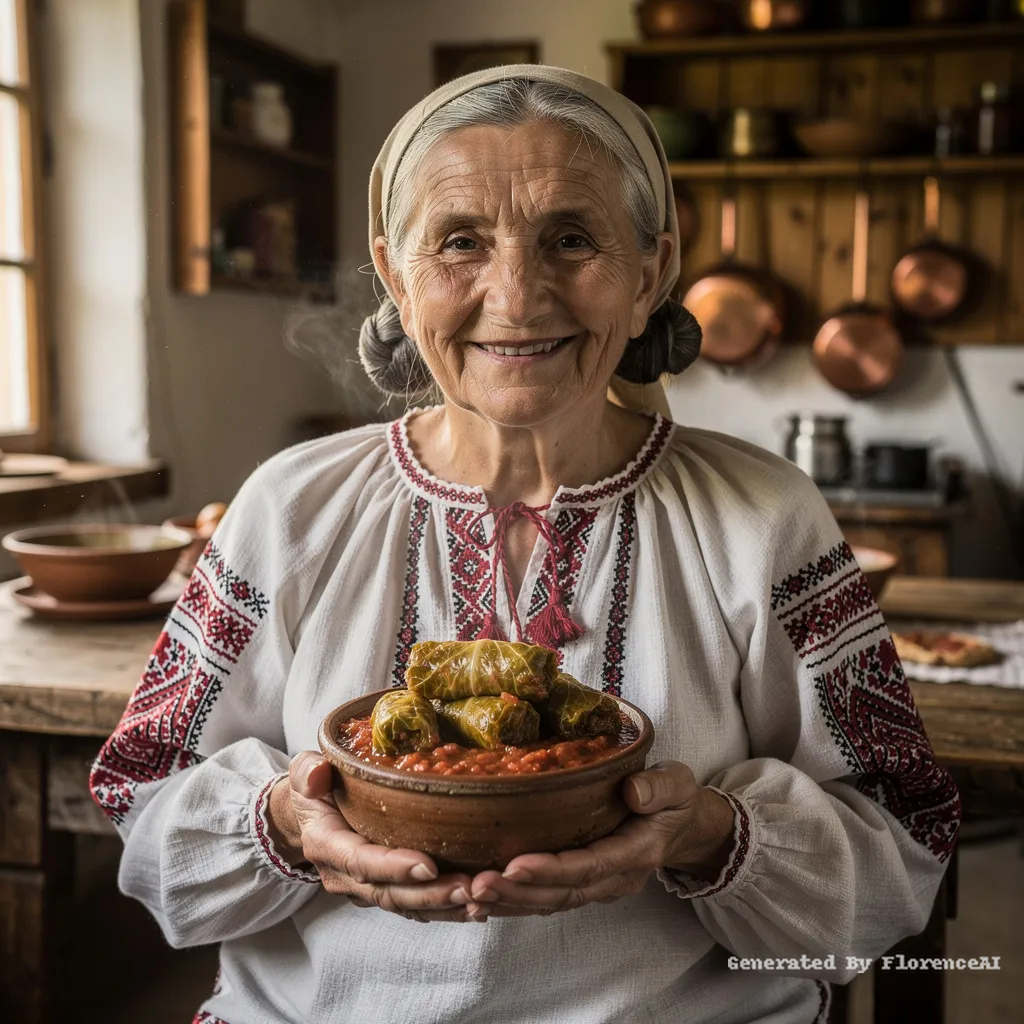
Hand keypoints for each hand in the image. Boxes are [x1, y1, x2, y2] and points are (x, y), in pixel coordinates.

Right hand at [266, 751, 489, 921]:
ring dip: (444, 907)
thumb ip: (308, 772)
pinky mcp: (385, 890)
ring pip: (405, 906)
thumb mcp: (304, 773)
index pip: (361, 861)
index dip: (393, 866)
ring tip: (480, 901)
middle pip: (389, 893)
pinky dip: (445, 910)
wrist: (309, 816)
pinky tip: (476, 907)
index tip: (428, 865)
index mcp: (327, 845)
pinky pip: (414, 907)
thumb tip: (318, 775)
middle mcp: (345, 876)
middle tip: (469, 888)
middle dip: (430, 894)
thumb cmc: (315, 788)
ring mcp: (365, 888)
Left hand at [469, 760, 735, 917]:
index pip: (590, 866)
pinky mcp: (583, 885)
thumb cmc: (675, 800)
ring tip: (469, 893)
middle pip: (562, 893)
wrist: (683, 827)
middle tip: (475, 884)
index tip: (514, 865)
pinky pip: (547, 899)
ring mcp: (599, 887)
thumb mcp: (678, 784)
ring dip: (509, 902)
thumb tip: (632, 790)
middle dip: (517, 892)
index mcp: (637, 852)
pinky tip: (482, 899)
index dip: (551, 869)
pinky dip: (515, 902)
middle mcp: (615, 878)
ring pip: (550, 902)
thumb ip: (659, 787)